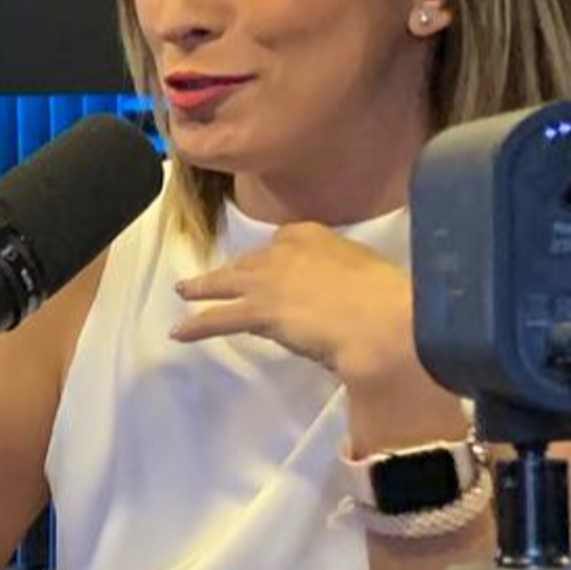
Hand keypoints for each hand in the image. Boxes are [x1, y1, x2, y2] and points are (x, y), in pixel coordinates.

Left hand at [171, 222, 416, 383]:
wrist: (381, 319)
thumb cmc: (390, 302)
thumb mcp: (370, 278)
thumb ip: (350, 284)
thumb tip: (347, 305)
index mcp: (318, 236)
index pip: (284, 241)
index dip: (275, 258)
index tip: (272, 266)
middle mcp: (286, 250)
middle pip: (251, 261)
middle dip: (235, 270)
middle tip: (218, 276)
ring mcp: (268, 279)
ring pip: (227, 283)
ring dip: (203, 288)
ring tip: (184, 292)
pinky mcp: (258, 309)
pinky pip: (219, 317)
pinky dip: (196, 326)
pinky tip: (179, 333)